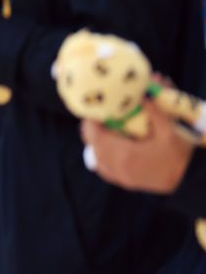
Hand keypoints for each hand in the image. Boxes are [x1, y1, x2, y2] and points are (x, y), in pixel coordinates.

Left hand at [80, 100, 194, 193]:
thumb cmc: (178, 156)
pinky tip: (110, 148)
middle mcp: (118, 167)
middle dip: (91, 131)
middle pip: (92, 146)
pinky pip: (105, 170)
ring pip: (96, 159)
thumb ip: (155, 113)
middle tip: (99, 119)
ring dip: (96, 144)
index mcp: (125, 154)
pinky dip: (102, 158)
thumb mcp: (170, 132)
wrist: (188, 180)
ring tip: (104, 132)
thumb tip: (144, 95)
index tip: (95, 112)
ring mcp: (120, 177)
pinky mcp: (125, 183)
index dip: (90, 123)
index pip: (94, 137)